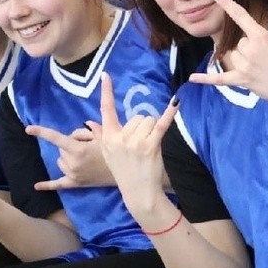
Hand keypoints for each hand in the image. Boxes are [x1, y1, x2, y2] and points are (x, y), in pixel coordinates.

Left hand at [26, 123, 111, 189]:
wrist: (124, 173)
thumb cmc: (114, 152)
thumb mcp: (104, 135)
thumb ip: (90, 128)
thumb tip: (82, 127)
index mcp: (77, 149)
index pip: (56, 138)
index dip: (42, 132)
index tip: (28, 129)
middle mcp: (72, 162)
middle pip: (61, 149)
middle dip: (70, 145)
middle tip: (87, 146)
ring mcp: (73, 174)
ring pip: (60, 161)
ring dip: (67, 157)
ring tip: (84, 158)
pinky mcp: (76, 183)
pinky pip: (58, 184)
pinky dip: (47, 185)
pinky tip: (36, 186)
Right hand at [87, 73, 177, 226]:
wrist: (138, 193)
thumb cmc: (123, 173)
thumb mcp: (107, 154)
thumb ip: (101, 136)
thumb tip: (91, 123)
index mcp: (108, 138)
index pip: (106, 110)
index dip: (106, 92)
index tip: (106, 75)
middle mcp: (119, 138)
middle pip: (137, 117)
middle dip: (143, 127)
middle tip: (141, 147)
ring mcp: (135, 142)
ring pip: (149, 120)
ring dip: (152, 131)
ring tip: (148, 148)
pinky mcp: (150, 146)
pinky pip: (161, 125)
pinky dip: (169, 114)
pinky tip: (175, 103)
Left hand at [188, 0, 267, 107]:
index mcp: (261, 37)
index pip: (240, 16)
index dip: (227, 4)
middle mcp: (250, 51)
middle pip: (240, 42)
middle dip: (251, 46)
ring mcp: (244, 67)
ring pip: (234, 56)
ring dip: (243, 58)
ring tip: (262, 66)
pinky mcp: (242, 82)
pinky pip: (220, 79)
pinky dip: (206, 79)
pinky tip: (192, 78)